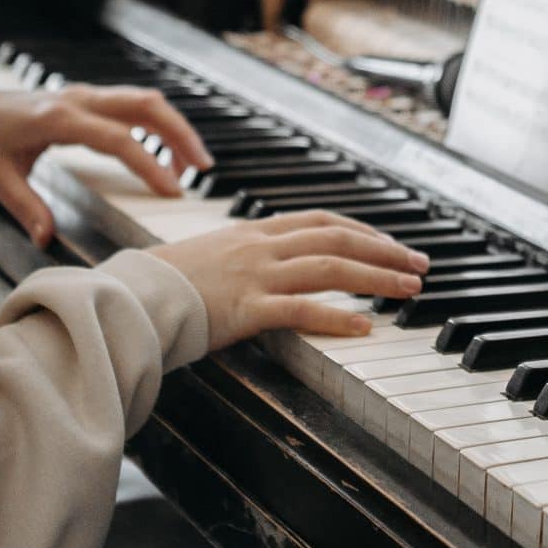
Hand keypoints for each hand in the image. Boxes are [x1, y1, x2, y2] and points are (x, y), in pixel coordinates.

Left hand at [0, 86, 213, 246]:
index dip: (150, 165)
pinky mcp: (81, 101)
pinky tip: (160, 151)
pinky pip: (128, 106)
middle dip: (180, 133)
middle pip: (145, 105)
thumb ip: (25, 207)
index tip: (173, 191)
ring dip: (171, 127)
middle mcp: (75, 100)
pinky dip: (153, 125)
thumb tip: (46, 238)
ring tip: (191, 164)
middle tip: (203, 168)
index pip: (119, 139)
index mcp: (57, 117)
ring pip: (141, 101)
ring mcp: (80, 96)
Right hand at [159, 211, 427, 347]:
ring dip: (378, 277)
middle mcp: (259, 247)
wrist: (127, 299)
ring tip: (411, 289)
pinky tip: (367, 327)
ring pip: (331, 267)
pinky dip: (339, 316)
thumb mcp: (207, 258)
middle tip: (420, 264)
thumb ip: (241, 258)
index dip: (362, 229)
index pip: (320, 220)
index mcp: (252, 232)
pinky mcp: (246, 309)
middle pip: (338, 238)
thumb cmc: (161, 286)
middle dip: (386, 250)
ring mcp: (255, 276)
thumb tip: (269, 267)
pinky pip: (303, 310)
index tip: (390, 243)